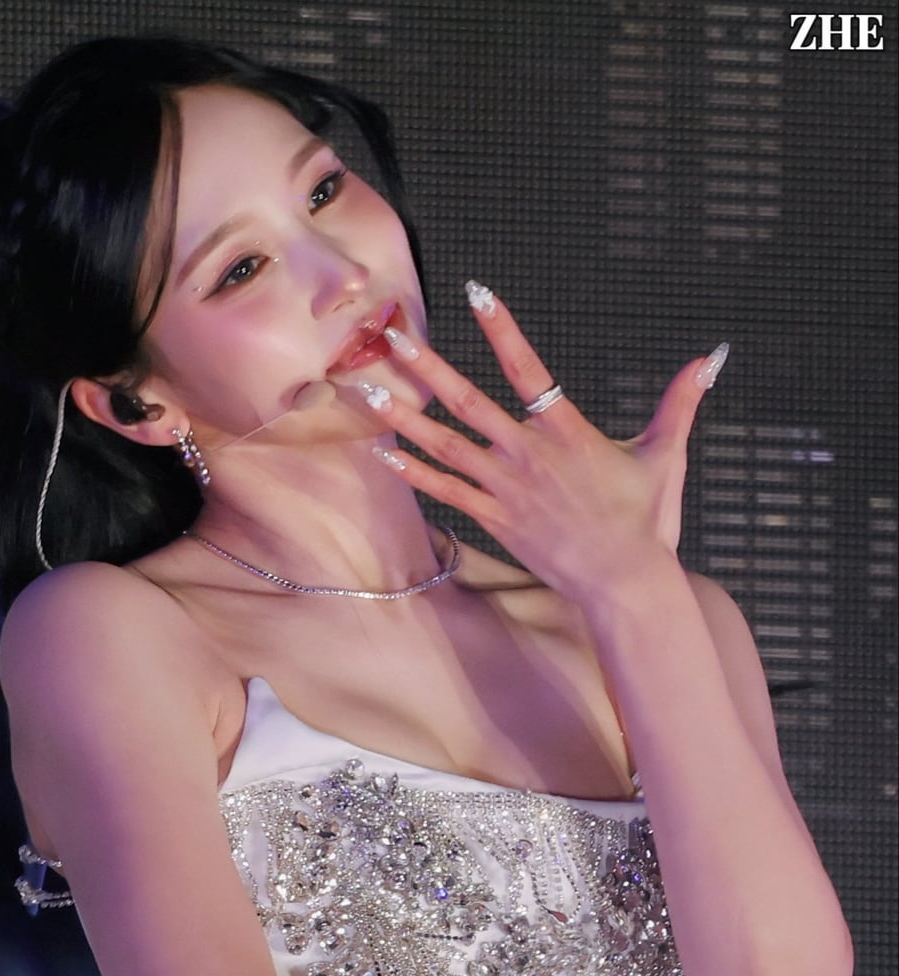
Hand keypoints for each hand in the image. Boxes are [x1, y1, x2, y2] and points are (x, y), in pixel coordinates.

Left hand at [361, 286, 726, 600]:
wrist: (624, 581)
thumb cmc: (646, 521)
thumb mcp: (666, 455)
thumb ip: (680, 402)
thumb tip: (712, 356)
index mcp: (567, 431)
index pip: (529, 368)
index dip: (502, 328)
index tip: (477, 291)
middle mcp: (530, 455)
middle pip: (468, 402)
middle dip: (427, 367)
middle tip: (392, 337)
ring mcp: (508, 489)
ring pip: (446, 445)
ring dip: (404, 416)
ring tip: (366, 390)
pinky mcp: (496, 520)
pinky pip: (447, 492)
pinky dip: (415, 472)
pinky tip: (383, 453)